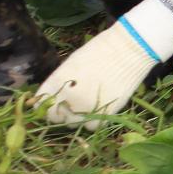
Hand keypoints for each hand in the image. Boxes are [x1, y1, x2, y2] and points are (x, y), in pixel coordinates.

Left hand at [37, 0, 172, 126]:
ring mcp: (86, 107)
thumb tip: (50, 96)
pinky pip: (91, 126)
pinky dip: (93, 120)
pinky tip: (98, 109)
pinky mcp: (105, 113)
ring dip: (76, 117)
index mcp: (57, 81)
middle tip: (71, 104)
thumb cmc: (101, 49)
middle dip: (60, 111)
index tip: (51, 102)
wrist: (131, 47)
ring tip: (87, 104)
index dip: (45, 102)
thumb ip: (60, 81)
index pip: (41, 101)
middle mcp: (68, 97)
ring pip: (72, 123)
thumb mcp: (73, 62)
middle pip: (54, 116)